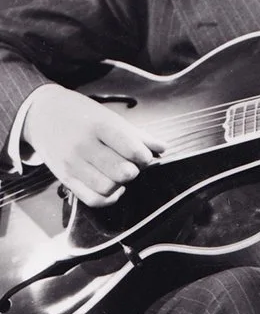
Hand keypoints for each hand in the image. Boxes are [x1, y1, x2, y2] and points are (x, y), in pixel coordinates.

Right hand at [22, 83, 165, 207]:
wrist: (42, 114)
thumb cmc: (81, 114)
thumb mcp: (110, 117)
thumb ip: (137, 134)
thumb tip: (163, 148)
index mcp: (100, 126)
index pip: (132, 150)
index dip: (145, 157)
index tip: (143, 154)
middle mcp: (84, 146)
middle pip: (122, 172)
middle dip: (134, 170)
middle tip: (131, 164)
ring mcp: (73, 164)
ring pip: (108, 188)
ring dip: (121, 184)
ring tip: (118, 173)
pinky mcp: (65, 178)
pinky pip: (92, 199)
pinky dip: (109, 198)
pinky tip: (112, 187)